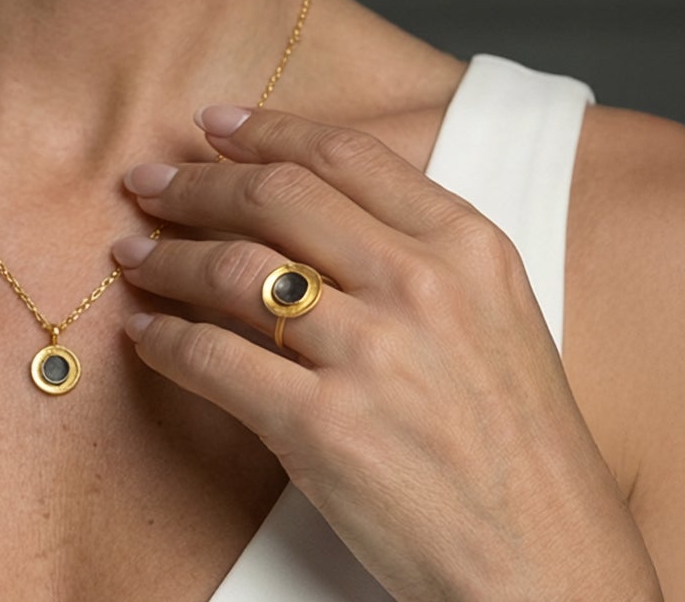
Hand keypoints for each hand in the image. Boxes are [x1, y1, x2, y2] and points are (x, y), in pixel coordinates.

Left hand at [114, 105, 661, 601]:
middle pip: (275, 195)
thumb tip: (309, 201)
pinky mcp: (326, 429)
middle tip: (149, 182)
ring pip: (232, 269)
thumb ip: (417, 249)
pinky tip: (146, 335)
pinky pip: (214, 360)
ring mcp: (372, 355)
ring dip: (166, 255)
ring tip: (134, 253)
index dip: (265, 130)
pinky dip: (165, 341)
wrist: (549, 566)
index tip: (213, 126)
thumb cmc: (519, 446)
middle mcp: (420, 285)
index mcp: (466, 245)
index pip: (344, 154)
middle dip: (196, 181)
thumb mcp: (497, 315)